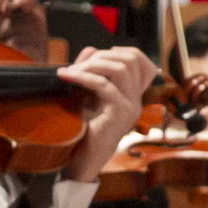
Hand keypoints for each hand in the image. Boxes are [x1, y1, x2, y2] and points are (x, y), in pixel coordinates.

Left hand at [58, 45, 165, 181]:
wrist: (84, 158)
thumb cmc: (85, 128)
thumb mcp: (88, 94)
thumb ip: (92, 72)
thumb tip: (90, 50)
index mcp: (133, 94)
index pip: (141, 61)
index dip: (120, 51)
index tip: (95, 55)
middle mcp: (137, 98)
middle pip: (130, 60)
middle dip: (100, 56)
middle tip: (76, 64)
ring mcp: (131, 106)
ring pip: (121, 69)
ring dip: (92, 64)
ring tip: (70, 70)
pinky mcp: (119, 113)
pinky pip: (104, 86)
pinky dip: (83, 77)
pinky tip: (66, 76)